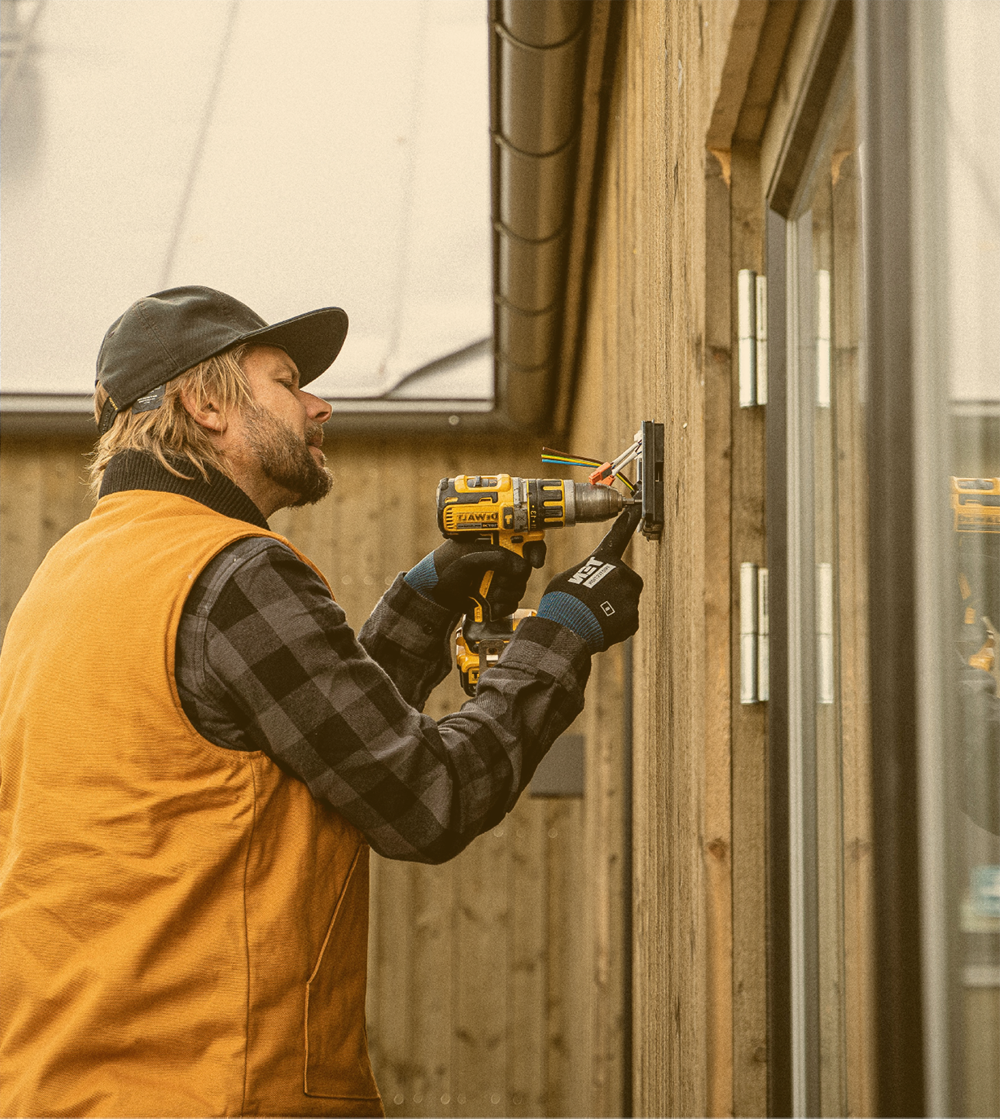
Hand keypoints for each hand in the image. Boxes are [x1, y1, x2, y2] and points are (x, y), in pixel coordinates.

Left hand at [404, 539, 546, 617]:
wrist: (433, 593)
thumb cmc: (445, 567)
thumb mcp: (467, 558)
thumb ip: (494, 558)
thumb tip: (520, 566)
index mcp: (495, 542)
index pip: (525, 539)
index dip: (535, 549)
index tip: (535, 560)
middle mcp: (501, 560)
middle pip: (525, 568)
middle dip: (515, 578)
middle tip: (499, 580)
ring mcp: (500, 579)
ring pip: (520, 587)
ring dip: (506, 593)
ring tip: (489, 592)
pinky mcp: (498, 597)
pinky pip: (513, 603)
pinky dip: (503, 606)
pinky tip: (490, 604)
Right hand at [535, 507, 642, 650]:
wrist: (565, 629)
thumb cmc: (560, 603)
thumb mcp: (566, 579)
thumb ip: (584, 575)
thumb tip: (589, 584)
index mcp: (603, 560)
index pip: (617, 537)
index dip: (626, 523)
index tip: (635, 510)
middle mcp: (621, 574)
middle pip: (624, 581)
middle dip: (614, 591)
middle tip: (594, 602)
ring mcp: (630, 596)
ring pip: (626, 602)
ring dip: (614, 609)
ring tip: (593, 617)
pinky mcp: (633, 617)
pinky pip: (627, 621)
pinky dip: (617, 625)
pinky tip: (600, 627)